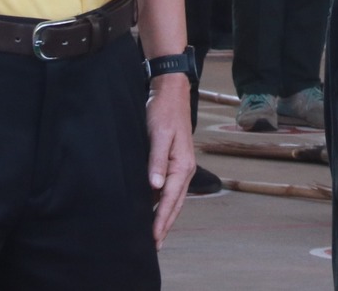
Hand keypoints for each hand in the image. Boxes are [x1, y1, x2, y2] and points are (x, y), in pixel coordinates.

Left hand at [146, 75, 196, 245]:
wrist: (170, 91)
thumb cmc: (163, 111)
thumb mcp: (158, 135)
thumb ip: (156, 161)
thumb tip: (156, 187)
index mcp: (182, 165)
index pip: (171, 200)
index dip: (161, 220)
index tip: (154, 239)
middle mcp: (184, 169)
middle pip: (175, 203)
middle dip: (165, 225)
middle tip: (155, 246)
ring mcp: (180, 165)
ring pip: (173, 198)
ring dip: (165, 215)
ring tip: (155, 234)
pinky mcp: (173, 160)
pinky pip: (169, 188)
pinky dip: (163, 201)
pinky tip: (153, 208)